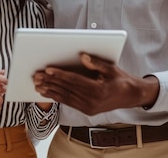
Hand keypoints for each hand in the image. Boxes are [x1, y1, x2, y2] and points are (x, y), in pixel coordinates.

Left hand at [33, 53, 158, 115]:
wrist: (131, 96)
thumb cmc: (121, 80)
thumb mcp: (111, 69)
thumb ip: (96, 63)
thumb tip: (83, 56)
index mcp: (98, 90)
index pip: (74, 81)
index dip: (60, 74)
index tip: (48, 69)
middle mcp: (92, 101)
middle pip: (67, 89)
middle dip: (50, 82)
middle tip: (37, 76)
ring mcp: (89, 108)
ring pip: (65, 97)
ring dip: (50, 90)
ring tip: (37, 85)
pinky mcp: (87, 111)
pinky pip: (69, 102)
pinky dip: (57, 97)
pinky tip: (47, 93)